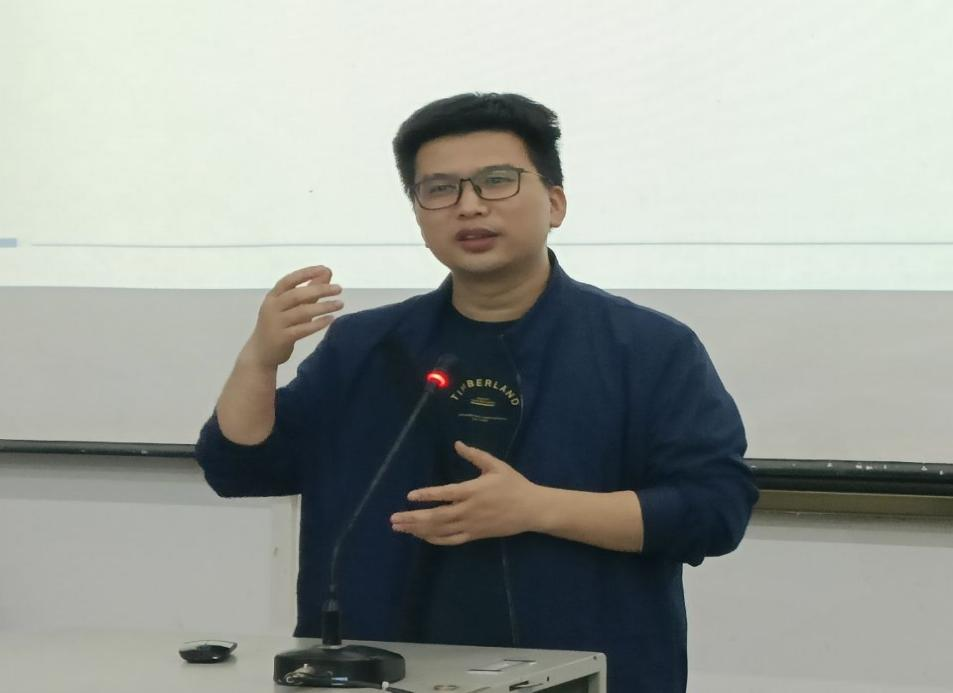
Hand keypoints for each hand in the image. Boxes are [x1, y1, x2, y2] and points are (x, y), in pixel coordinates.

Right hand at [242, 265, 342, 368]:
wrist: (261, 353)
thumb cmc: (278, 325)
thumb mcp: (292, 306)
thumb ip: (309, 289)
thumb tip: (326, 272)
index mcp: (273, 296)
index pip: (289, 280)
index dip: (306, 273)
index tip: (324, 269)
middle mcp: (272, 307)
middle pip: (297, 295)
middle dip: (319, 289)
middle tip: (338, 288)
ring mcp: (276, 323)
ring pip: (301, 312)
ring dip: (323, 306)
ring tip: (339, 304)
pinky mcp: (282, 338)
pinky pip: (302, 329)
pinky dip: (317, 324)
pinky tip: (330, 319)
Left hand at [390, 441, 543, 545]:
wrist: (531, 509)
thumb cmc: (513, 484)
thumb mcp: (496, 466)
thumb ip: (475, 455)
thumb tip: (457, 444)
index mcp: (473, 491)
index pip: (445, 494)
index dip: (427, 495)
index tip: (409, 496)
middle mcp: (469, 510)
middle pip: (437, 516)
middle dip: (413, 518)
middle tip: (394, 519)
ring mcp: (471, 525)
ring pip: (441, 530)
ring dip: (419, 530)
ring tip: (400, 528)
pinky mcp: (474, 535)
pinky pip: (451, 540)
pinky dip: (434, 539)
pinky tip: (421, 536)